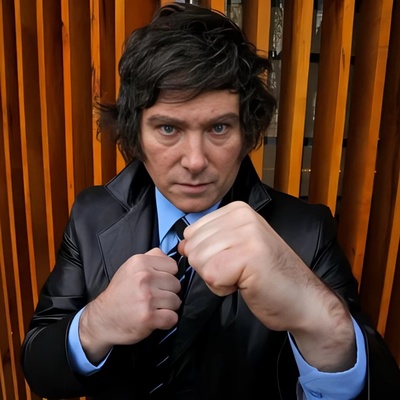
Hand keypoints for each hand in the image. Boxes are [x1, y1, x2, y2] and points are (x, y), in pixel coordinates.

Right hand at [79, 248, 180, 363]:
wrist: (102, 318)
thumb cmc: (120, 293)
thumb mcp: (131, 267)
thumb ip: (152, 257)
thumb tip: (171, 257)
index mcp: (140, 262)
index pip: (173, 266)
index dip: (168, 276)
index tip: (158, 282)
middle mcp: (144, 277)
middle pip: (176, 284)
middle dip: (169, 292)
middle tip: (154, 297)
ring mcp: (147, 297)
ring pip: (176, 301)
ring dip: (168, 307)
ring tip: (154, 308)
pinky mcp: (148, 317)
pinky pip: (173, 317)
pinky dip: (167, 321)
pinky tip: (156, 319)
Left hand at [179, 201, 355, 371]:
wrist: (303, 300)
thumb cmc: (267, 277)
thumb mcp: (236, 247)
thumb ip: (210, 240)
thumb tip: (182, 244)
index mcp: (238, 210)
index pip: (192, 232)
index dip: (206, 255)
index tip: (232, 260)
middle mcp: (242, 216)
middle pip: (193, 247)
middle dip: (209, 268)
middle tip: (238, 271)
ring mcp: (247, 233)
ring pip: (199, 261)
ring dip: (217, 278)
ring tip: (243, 276)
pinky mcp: (249, 255)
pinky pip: (212, 275)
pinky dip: (223, 288)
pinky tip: (245, 284)